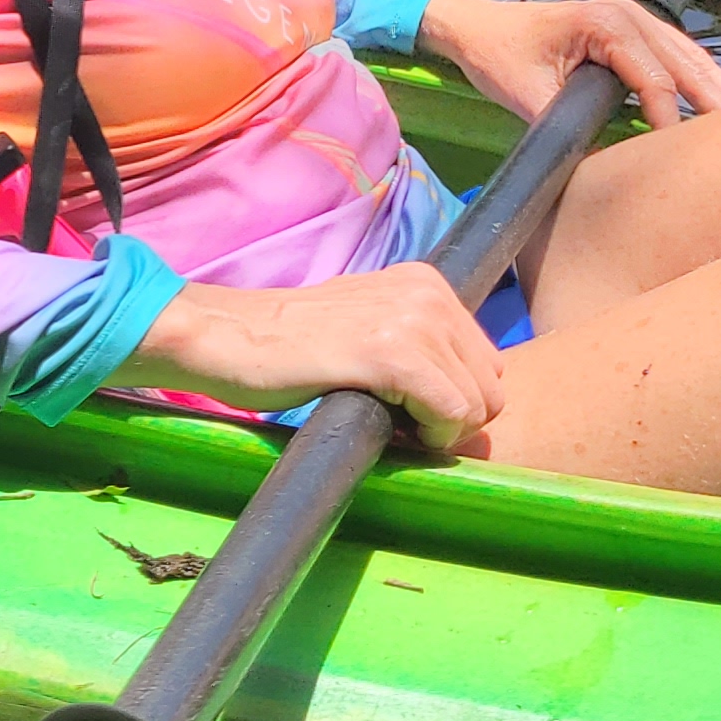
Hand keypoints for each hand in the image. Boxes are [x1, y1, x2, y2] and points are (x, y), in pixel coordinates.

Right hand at [115, 265, 506, 450]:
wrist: (229, 338)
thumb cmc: (290, 346)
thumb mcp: (369, 325)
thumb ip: (418, 345)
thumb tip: (471, 402)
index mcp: (427, 283)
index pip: (488, 365)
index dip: (452, 401)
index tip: (404, 409)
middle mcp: (429, 293)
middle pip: (491, 389)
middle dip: (451, 420)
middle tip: (395, 422)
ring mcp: (413, 320)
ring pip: (477, 408)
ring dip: (436, 431)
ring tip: (383, 419)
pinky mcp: (394, 355)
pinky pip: (451, 415)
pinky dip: (428, 437)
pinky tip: (384, 426)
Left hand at [417, 0, 720, 130]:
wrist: (474, 27)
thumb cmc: (496, 54)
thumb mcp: (525, 95)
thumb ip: (564, 126)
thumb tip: (604, 165)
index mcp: (604, 23)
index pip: (652, 77)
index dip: (669, 117)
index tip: (681, 154)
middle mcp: (628, 15)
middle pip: (686, 62)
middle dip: (716, 100)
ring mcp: (635, 20)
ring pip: (690, 59)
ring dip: (716, 91)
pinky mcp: (634, 34)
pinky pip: (677, 59)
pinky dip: (699, 83)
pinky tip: (719, 110)